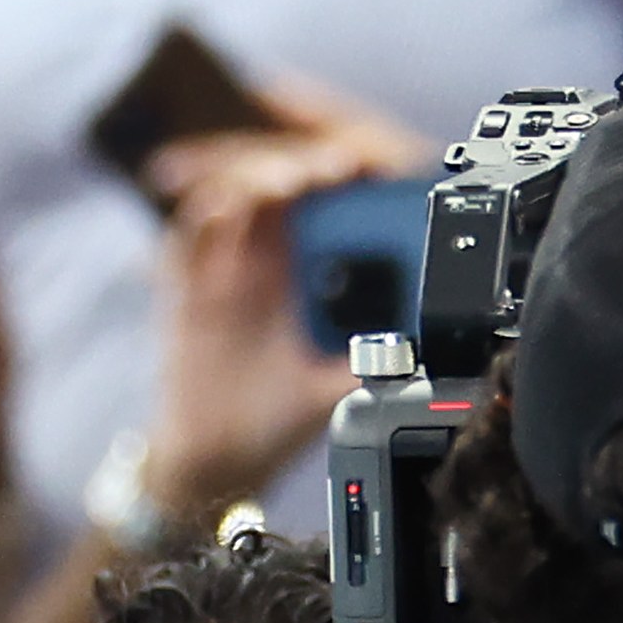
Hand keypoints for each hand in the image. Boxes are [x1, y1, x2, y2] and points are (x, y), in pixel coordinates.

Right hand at [143, 84, 427, 519]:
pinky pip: (192, 229)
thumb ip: (382, 366)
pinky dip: (210, 207)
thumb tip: (434, 349)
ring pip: (240, 190)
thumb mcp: (342, 389)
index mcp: (312, 274)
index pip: (332, 202)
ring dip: (264, 173)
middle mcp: (272, 259)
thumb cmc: (279, 421)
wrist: (216, 462)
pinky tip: (234, 205)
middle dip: (310, 160)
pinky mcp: (188, 284)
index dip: (350, 174)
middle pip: (286, 181)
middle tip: (337, 165)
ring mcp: (229, 265)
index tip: (375, 166)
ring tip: (294, 181)